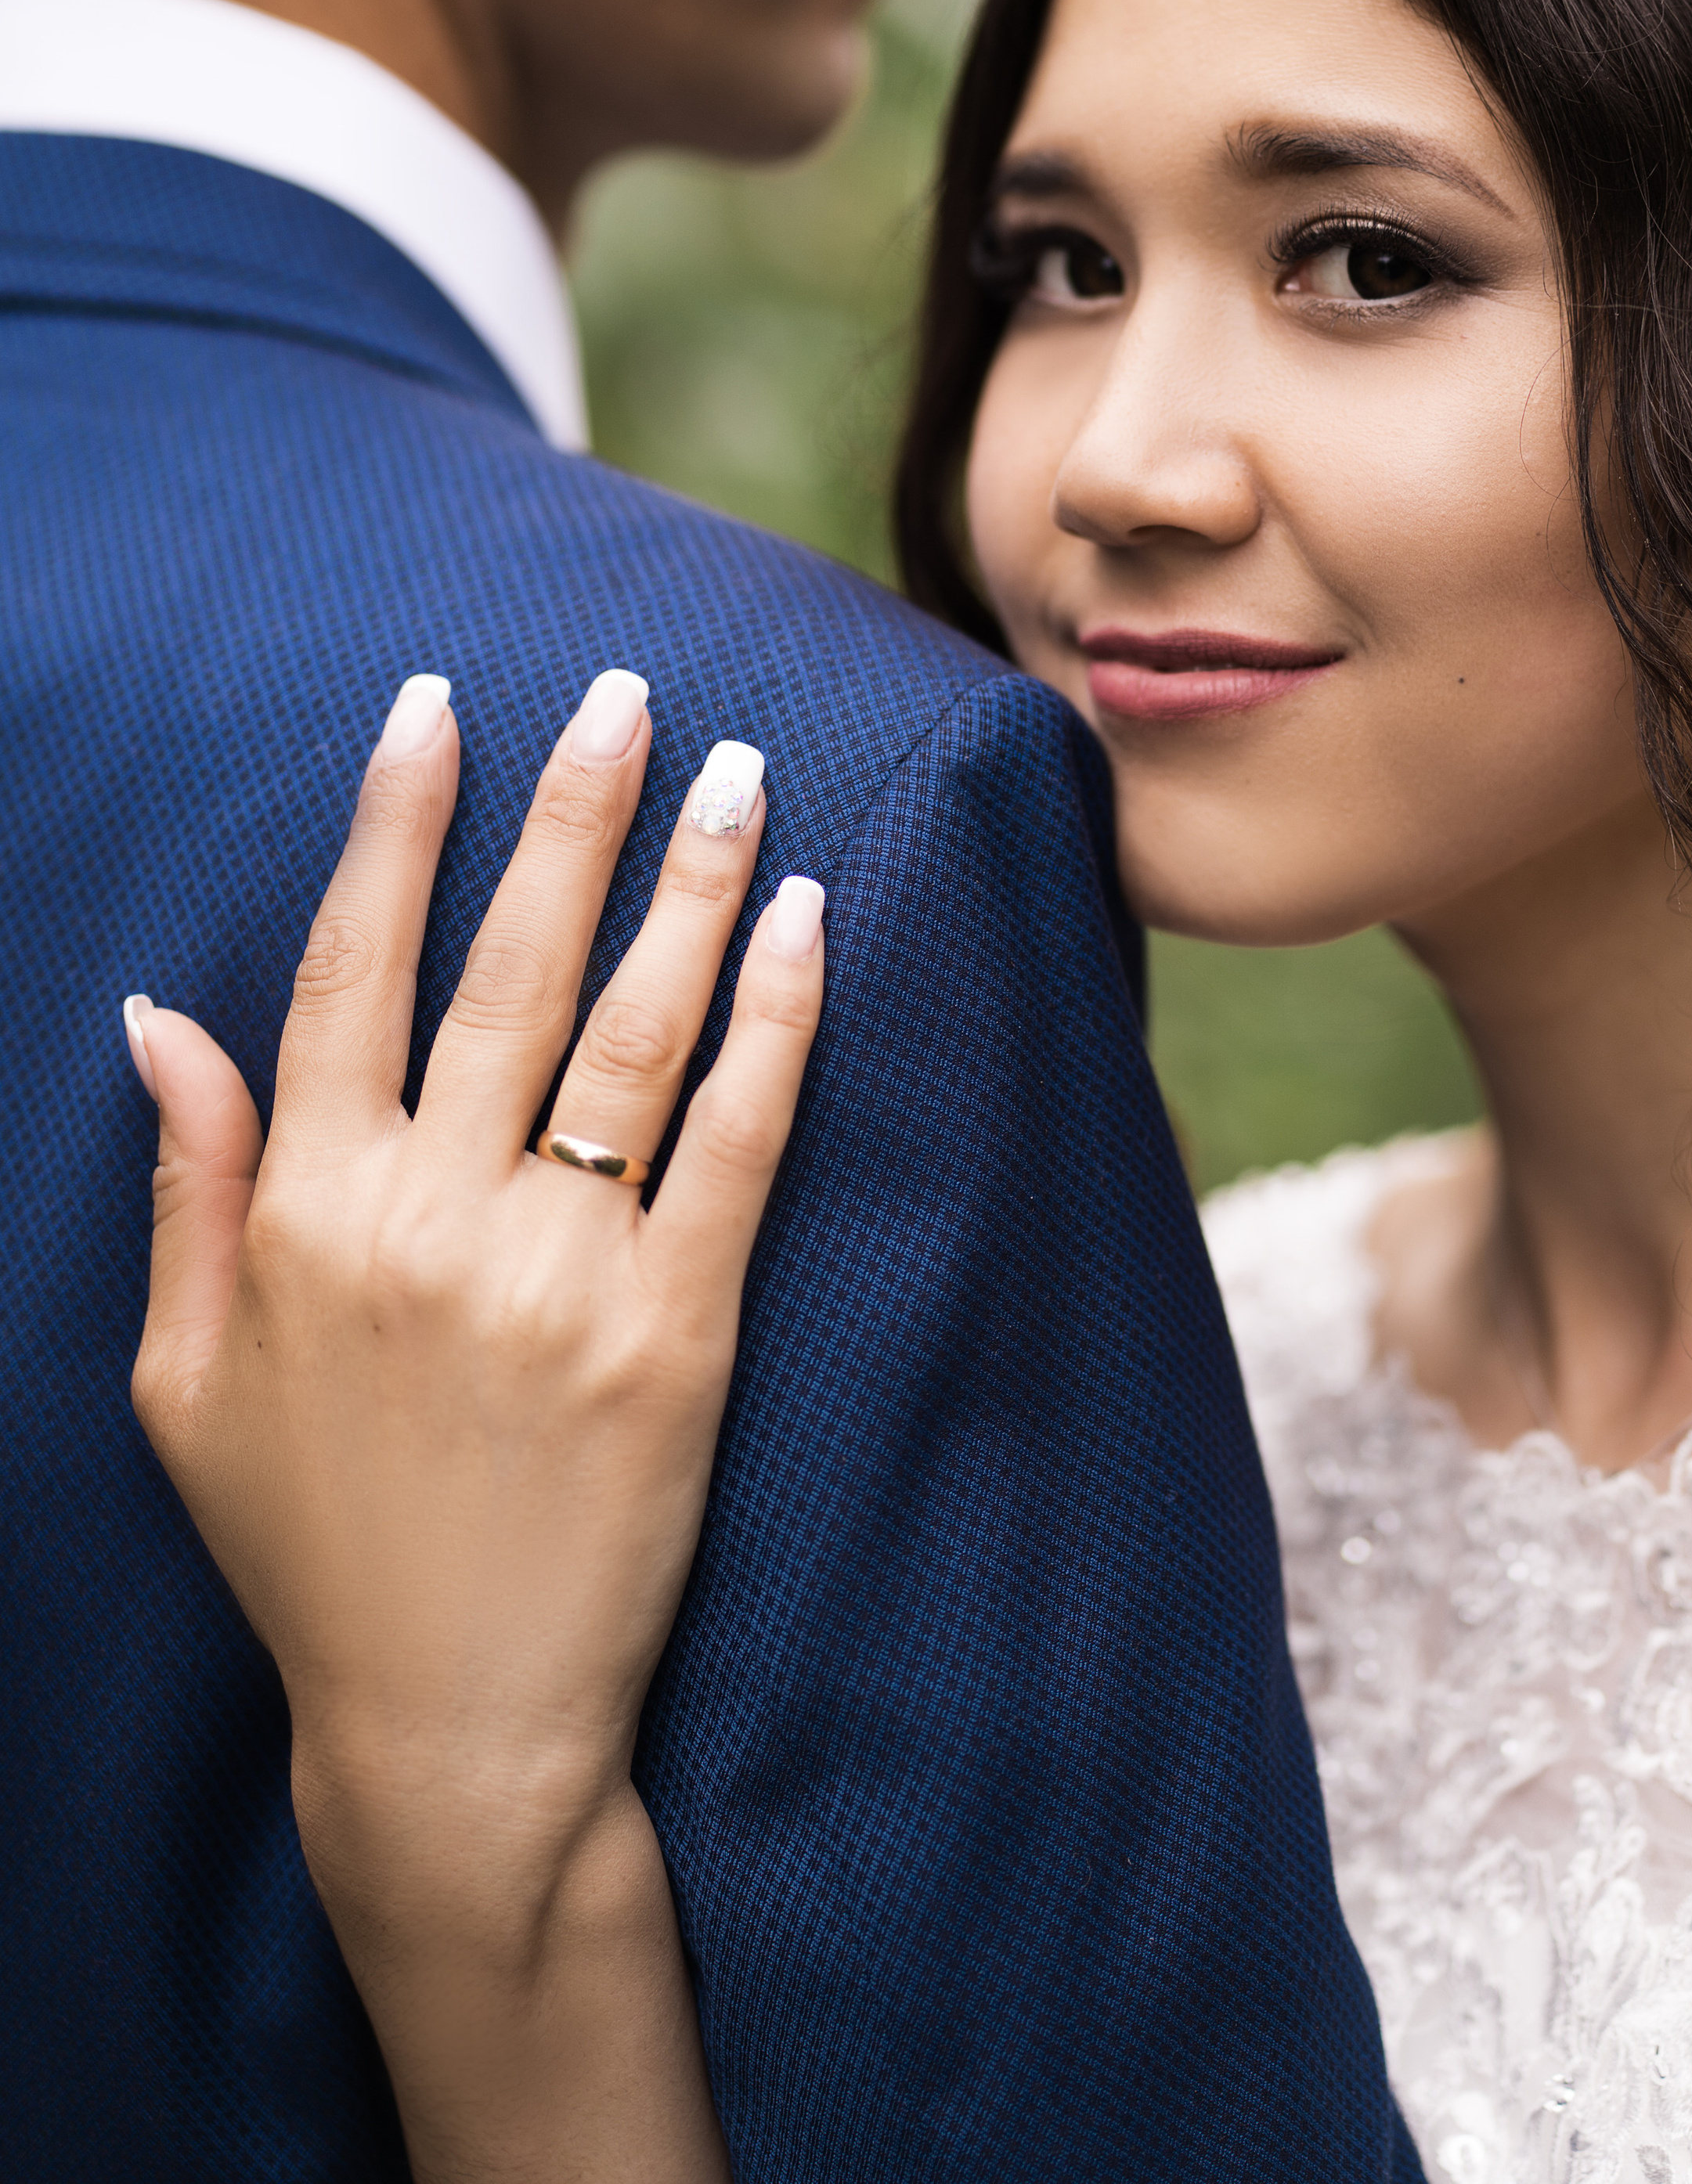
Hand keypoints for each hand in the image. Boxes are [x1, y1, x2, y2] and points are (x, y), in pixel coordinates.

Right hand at [126, 668, 824, 2182]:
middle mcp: (434, 1218)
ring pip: (633, 1029)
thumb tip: (157, 1017)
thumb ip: (191, 1186)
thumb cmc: (313, 1550)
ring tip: (736, 764)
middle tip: (624, 689)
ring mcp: (564, 1272)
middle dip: (567, 810)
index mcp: (313, 1213)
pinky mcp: (680, 1331)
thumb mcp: (186, 1379)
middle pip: (510, 966)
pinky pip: (736, 1139)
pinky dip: (776, 1021)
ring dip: (686, 881)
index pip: (353, 969)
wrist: (452, 1727)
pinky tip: (808, 918)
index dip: (395, 825)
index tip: (436, 707)